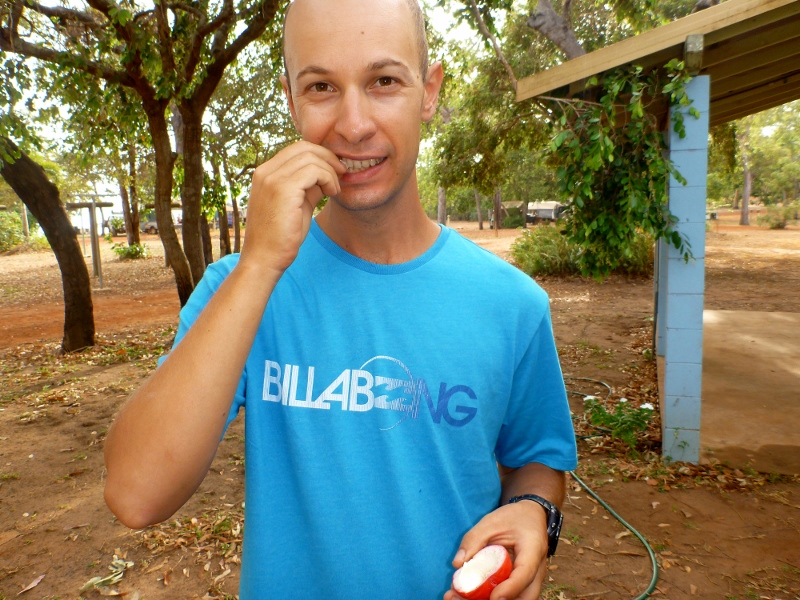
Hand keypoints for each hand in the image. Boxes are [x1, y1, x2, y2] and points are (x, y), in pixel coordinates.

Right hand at [240, 141, 345, 274]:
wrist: (265, 259)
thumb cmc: (281, 237)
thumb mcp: (297, 205)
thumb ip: (308, 188)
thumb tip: (326, 176)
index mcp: (265, 173)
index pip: (296, 149)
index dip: (319, 155)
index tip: (334, 170)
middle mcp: (265, 172)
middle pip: (304, 147)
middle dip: (328, 157)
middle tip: (342, 174)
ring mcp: (272, 179)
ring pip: (311, 157)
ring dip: (330, 171)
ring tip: (335, 189)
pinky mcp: (282, 189)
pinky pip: (314, 170)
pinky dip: (328, 178)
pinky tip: (331, 193)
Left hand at [445, 501, 548, 599]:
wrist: (531, 517)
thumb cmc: (513, 517)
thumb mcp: (491, 521)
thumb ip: (474, 539)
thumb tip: (457, 564)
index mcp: (532, 549)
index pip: (525, 574)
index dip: (510, 588)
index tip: (493, 597)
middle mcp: (536, 569)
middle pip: (525, 596)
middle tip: (464, 598)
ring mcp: (531, 579)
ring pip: (519, 599)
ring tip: (459, 597)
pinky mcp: (521, 584)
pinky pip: (511, 596)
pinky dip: (490, 597)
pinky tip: (468, 595)